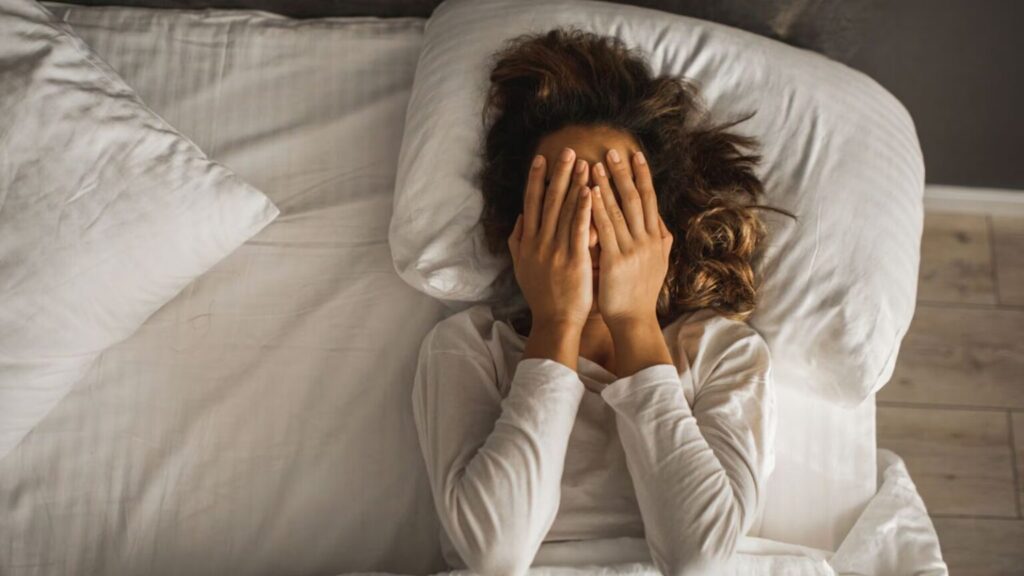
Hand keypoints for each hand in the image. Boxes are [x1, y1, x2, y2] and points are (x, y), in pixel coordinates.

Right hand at [508, 147, 594, 331]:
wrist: (554, 321)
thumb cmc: (542, 296)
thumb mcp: (522, 268)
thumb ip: (518, 243)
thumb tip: (519, 220)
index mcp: (528, 242)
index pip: (531, 204)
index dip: (535, 180)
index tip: (541, 159)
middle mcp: (539, 242)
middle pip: (548, 201)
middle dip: (558, 174)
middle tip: (567, 150)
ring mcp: (556, 250)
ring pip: (564, 211)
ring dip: (574, 184)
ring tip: (583, 163)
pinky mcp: (574, 260)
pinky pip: (579, 229)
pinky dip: (583, 209)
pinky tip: (590, 191)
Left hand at [590, 148, 673, 330]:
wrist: (634, 320)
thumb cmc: (641, 293)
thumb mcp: (658, 263)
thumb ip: (660, 241)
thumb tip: (661, 222)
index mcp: (656, 238)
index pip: (650, 200)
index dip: (643, 176)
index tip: (636, 155)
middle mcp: (648, 240)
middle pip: (636, 198)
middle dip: (624, 173)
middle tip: (613, 151)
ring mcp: (633, 250)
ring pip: (620, 210)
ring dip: (607, 185)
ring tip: (595, 164)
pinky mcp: (616, 261)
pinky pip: (606, 229)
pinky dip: (598, 209)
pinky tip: (589, 193)